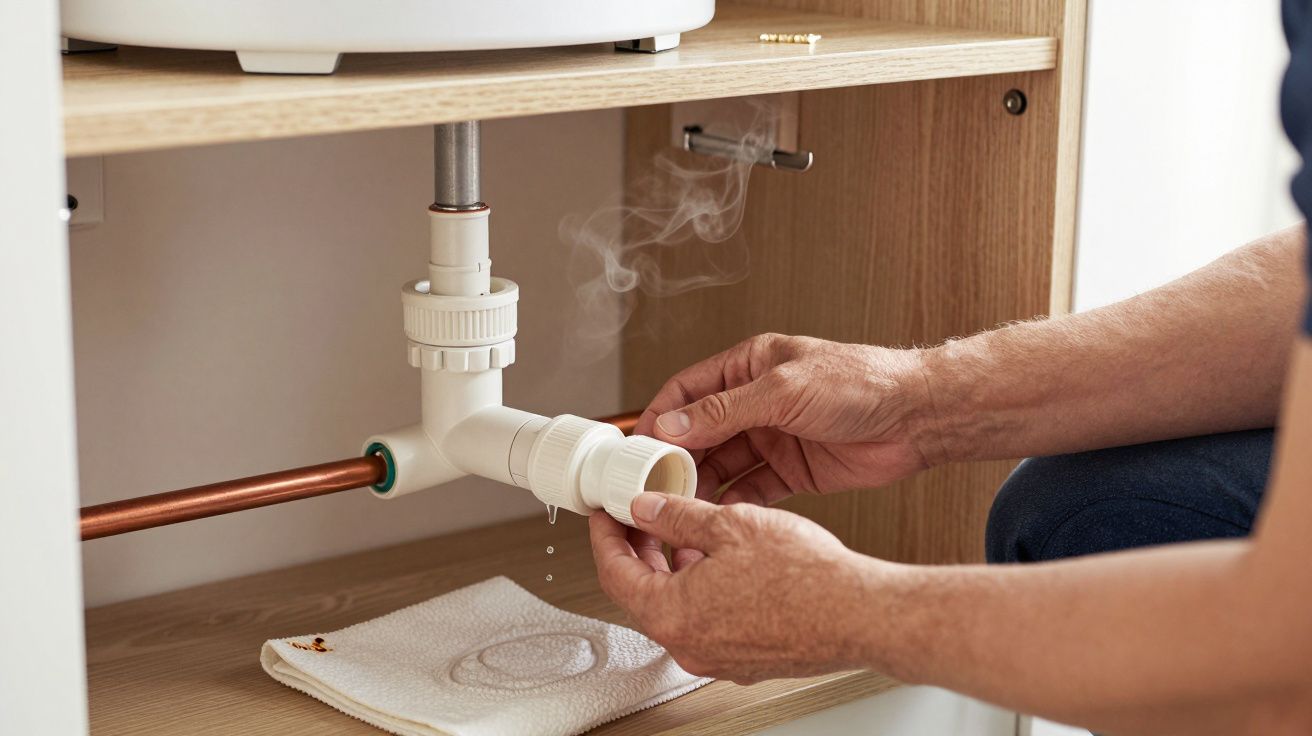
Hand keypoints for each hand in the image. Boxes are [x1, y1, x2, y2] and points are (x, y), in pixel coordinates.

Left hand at [589, 492, 881, 684]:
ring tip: (685, 530)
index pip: (614, 573)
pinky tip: (722, 560)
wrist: (859, 614)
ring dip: (672, 569)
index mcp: (672, 614)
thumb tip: (647, 510)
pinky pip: (708, 621)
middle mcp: (689, 645)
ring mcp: (717, 657)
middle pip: (642, 593)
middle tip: (640, 517)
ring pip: (678, 608)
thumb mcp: (731, 524)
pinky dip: (703, 589)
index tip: (607, 514)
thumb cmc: (807, 578)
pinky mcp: (745, 659)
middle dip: (639, 550)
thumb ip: (678, 516)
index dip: (607, 536)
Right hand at [638, 333, 939, 506]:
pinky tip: (718, 515)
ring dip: (701, 484)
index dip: (661, 417)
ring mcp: (772, 438)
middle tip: (654, 484)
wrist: (917, 417)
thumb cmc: (861, 383)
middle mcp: (755, 402)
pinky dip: (733, 502)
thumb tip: (676, 423)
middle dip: (675, 458)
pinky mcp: (791, 471)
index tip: (640, 446)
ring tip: (680, 505)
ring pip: (722, 464)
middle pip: (700, 432)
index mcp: (748, 367)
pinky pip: (751, 489)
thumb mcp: (784, 390)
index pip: (687, 391)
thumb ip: (727, 409)